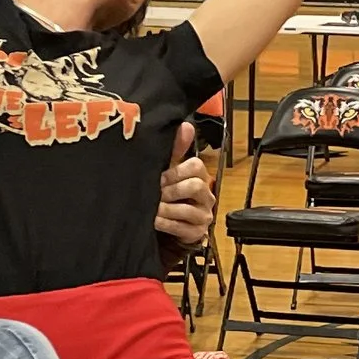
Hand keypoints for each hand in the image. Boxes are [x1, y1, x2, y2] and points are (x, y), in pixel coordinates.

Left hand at [155, 123, 215, 253]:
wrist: (169, 226)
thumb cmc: (169, 194)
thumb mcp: (169, 172)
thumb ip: (175, 150)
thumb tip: (186, 125)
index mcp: (200, 176)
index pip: (196, 166)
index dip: (176, 171)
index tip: (159, 178)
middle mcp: (206, 195)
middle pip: (195, 187)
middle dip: (171, 190)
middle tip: (155, 193)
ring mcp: (204, 215)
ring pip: (188, 209)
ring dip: (166, 209)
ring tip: (151, 208)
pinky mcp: (197, 233)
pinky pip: (182, 228)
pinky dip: (166, 224)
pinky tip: (153, 221)